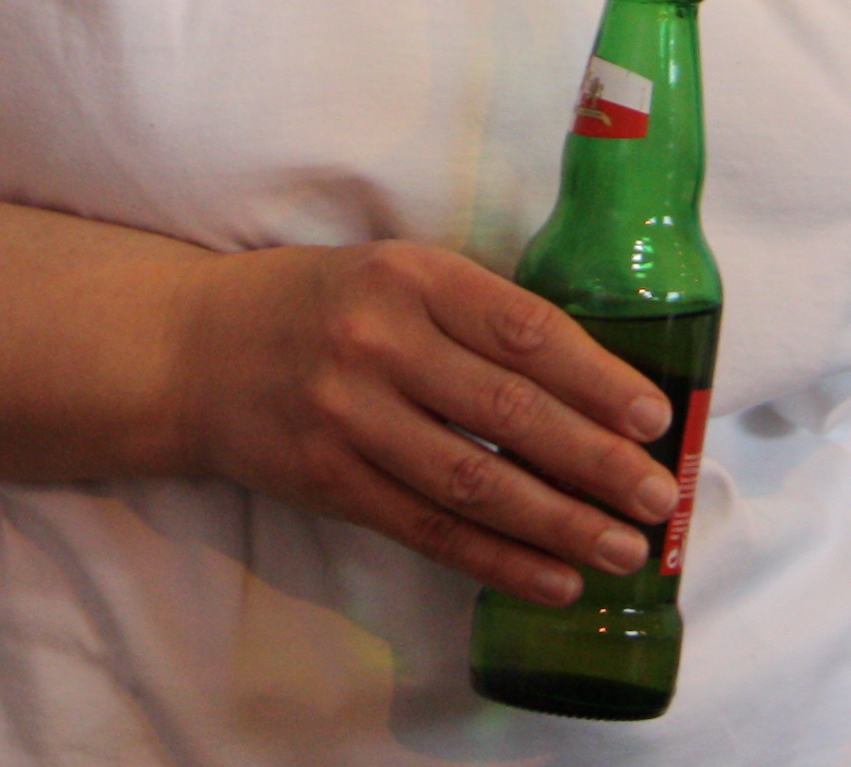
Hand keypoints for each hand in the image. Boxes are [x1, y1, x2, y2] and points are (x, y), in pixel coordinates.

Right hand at [167, 242, 683, 602]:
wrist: (191, 350)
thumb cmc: (320, 304)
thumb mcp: (395, 272)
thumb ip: (477, 314)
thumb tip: (596, 380)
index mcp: (412, 276)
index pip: (525, 331)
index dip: (597, 377)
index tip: (655, 416)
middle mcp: (381, 343)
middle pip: (509, 412)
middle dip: (596, 460)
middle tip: (658, 495)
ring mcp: (349, 418)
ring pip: (475, 482)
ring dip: (560, 523)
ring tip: (623, 549)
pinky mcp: (328, 482)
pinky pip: (428, 529)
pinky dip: (498, 559)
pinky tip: (554, 579)